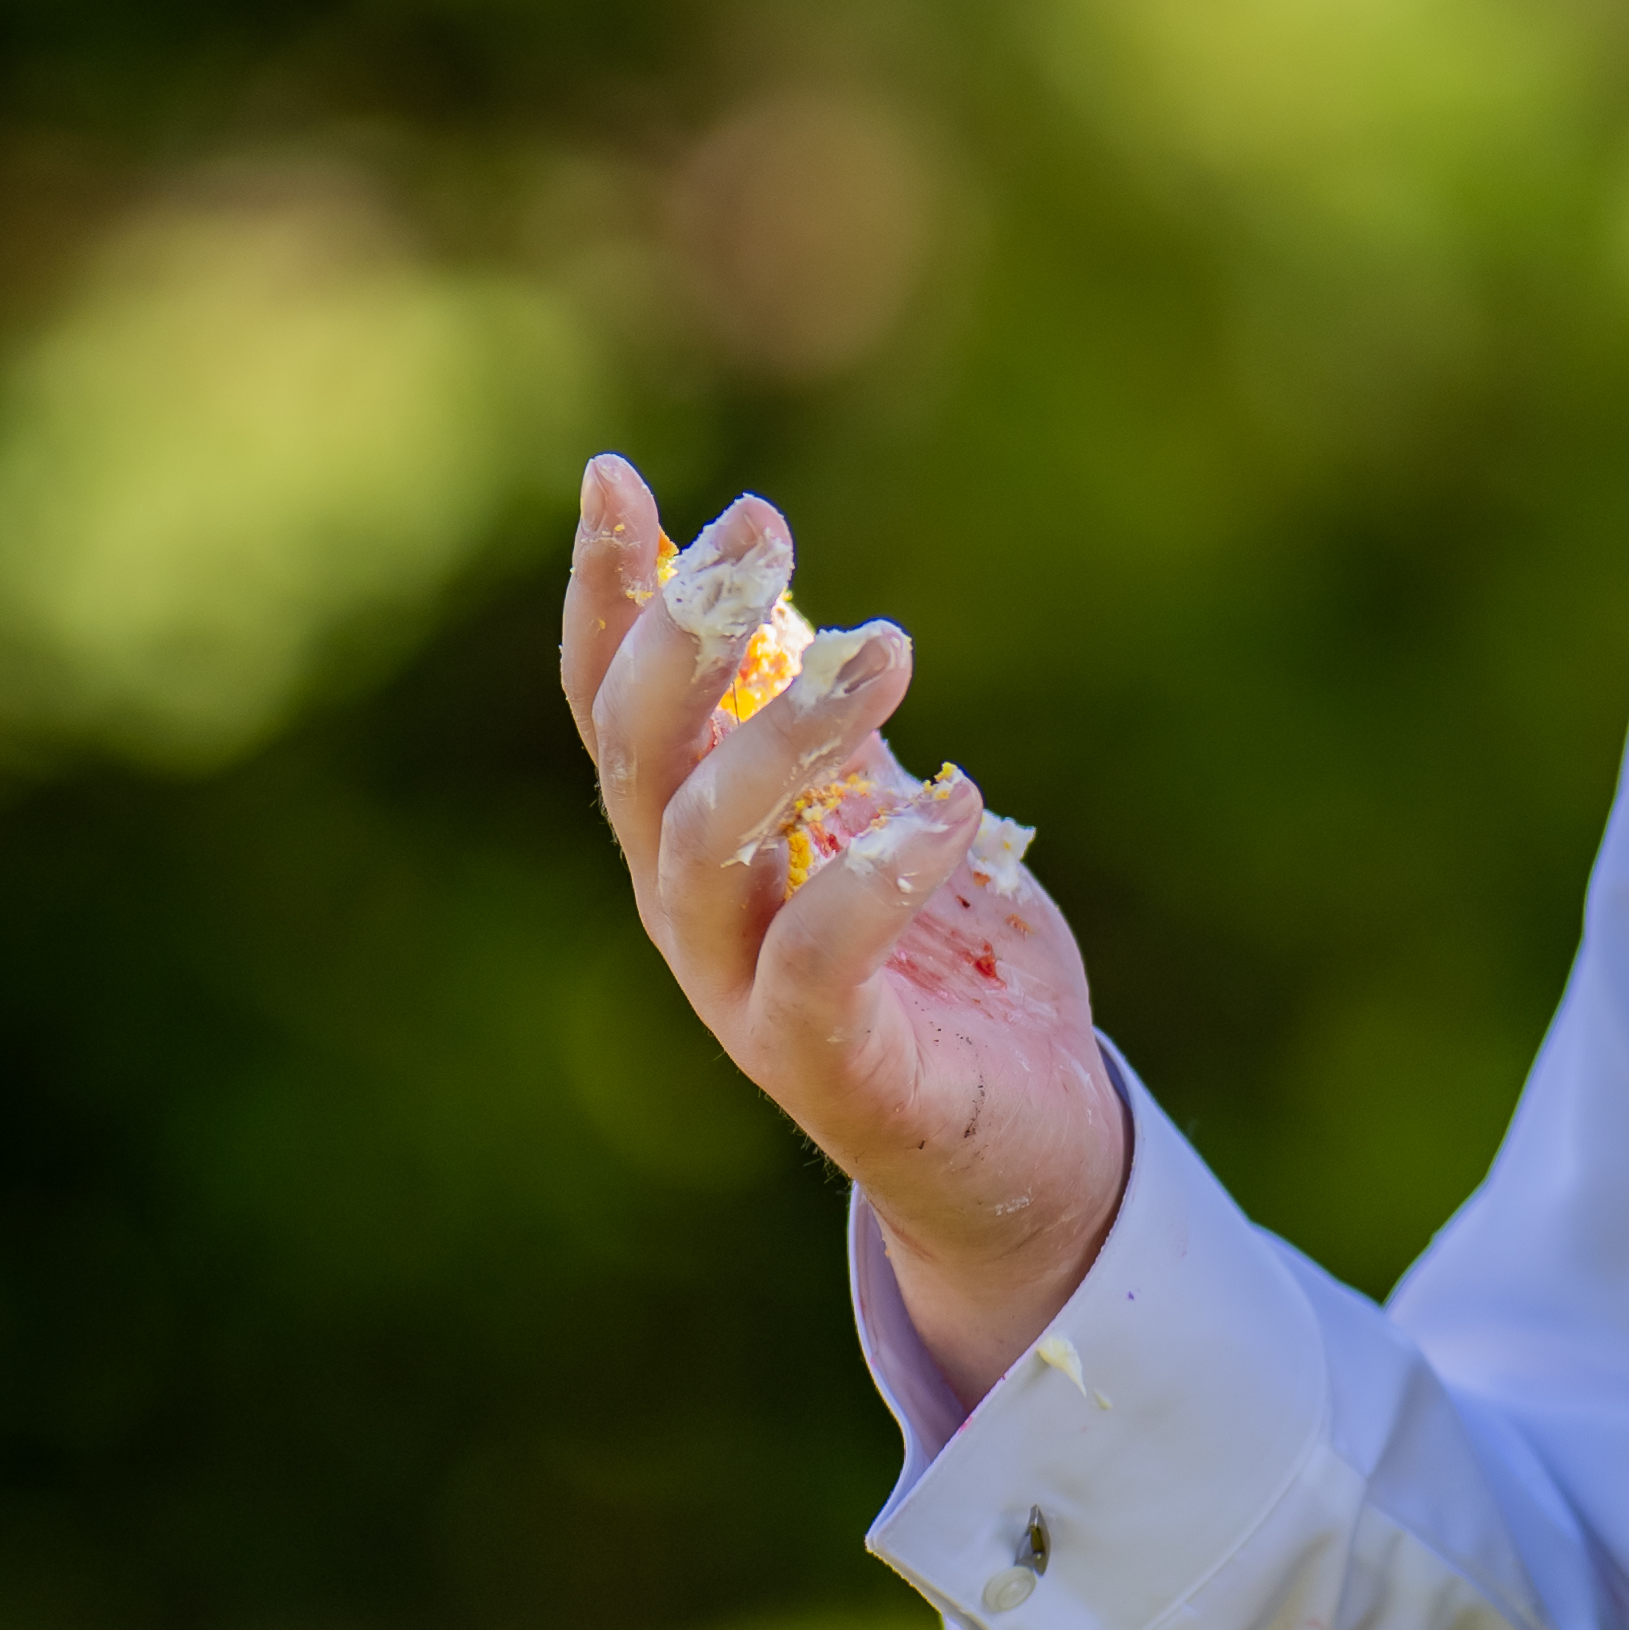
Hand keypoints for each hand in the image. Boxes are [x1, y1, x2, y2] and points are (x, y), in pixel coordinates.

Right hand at [559, 453, 1133, 1398]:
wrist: (1024, 1150)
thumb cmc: (950, 972)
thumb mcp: (884, 817)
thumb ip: (828, 730)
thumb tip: (780, 595)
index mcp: (692, 844)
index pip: (611, 705)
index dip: (604, 595)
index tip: (617, 479)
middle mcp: (692, 915)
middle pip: (637, 760)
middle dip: (686, 634)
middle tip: (764, 528)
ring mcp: (743, 994)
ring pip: (708, 848)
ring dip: (788, 735)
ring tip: (890, 650)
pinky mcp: (826, 1067)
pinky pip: (819, 962)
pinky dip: (877, 878)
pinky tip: (955, 806)